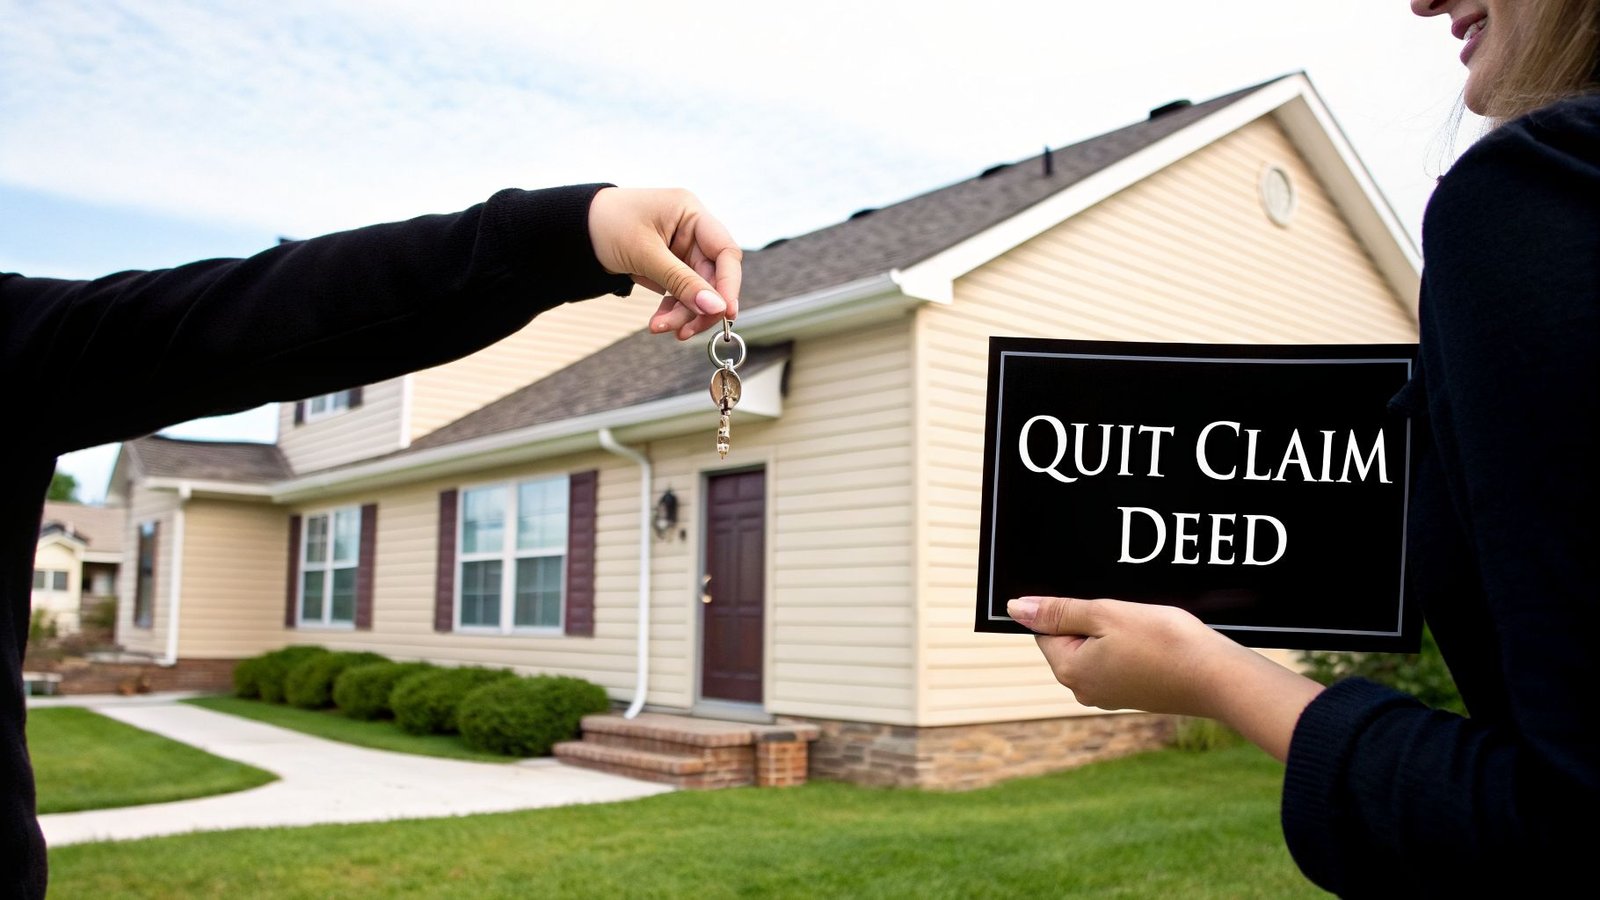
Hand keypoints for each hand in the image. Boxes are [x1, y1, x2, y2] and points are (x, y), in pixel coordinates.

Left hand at [588, 187, 742, 339]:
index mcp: (692, 213)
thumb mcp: (645, 254)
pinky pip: (681, 293)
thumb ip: (682, 281)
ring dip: (683, 313)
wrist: (572, 230)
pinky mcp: (669, 266)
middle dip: (698, 306)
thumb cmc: (606, 225)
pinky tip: (659, 322)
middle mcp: (692, 231)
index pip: (726, 252)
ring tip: (660, 328)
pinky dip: (673, 310)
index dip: (729, 284)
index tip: (726, 312)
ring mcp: (681, 250)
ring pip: (697, 290)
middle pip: (712, 277)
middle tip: (684, 330)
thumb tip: (716, 308)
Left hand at [1008, 596, 1237, 716]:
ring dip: (1114, 632)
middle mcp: (1084, 690)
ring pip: (1097, 648)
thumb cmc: (1163, 642)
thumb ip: (1058, 611)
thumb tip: (1016, 609)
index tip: (1099, 606)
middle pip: (1071, 640)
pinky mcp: (1132, 694)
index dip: (1070, 610)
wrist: (1217, 676)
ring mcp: (1109, 695)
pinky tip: (1152, 642)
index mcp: (1069, 671)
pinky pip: (1119, 660)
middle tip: (1125, 617)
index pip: (1045, 630)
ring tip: (1142, 630)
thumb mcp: (1105, 614)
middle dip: (1093, 621)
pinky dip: (1131, 646)